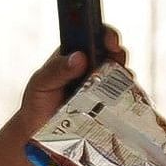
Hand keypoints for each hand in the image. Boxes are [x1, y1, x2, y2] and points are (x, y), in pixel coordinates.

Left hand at [11, 28, 125, 136]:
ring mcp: (101, 86)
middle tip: (115, 57)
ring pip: (121, 74)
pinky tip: (121, 101)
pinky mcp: (107, 106)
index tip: (108, 39)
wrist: (39, 132)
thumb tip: (79, 57)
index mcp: (73, 54)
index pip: (92, 35)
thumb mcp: (41, 83)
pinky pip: (123, 98)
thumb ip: (57, 69)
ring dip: (123, 76)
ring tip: (118, 82)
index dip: (104, 33)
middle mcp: (91, 67)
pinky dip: (127, 97)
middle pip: (113, 53)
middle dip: (118, 52)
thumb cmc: (38, 102)